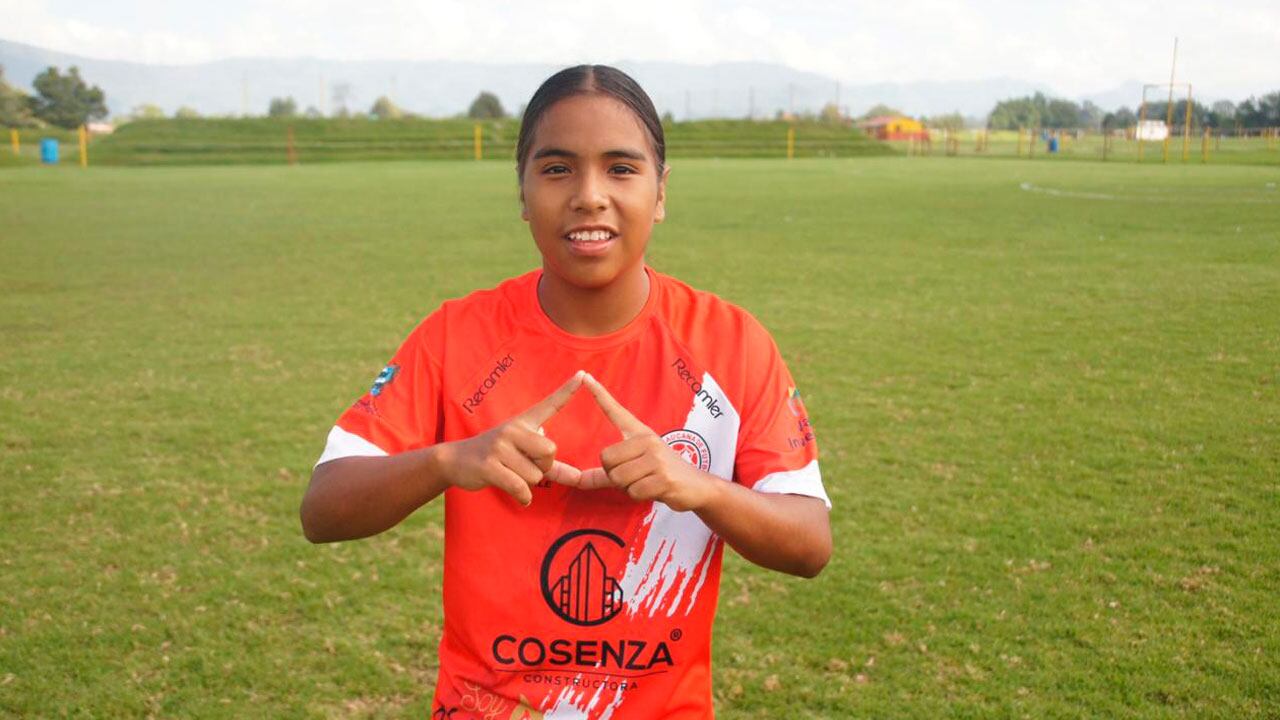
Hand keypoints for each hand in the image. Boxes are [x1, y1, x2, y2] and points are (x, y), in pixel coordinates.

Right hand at [438, 370, 583, 505]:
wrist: (455, 460)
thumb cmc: (496, 457)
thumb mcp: (521, 453)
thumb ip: (550, 465)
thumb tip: (578, 478)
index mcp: (522, 423)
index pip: (549, 405)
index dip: (567, 391)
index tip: (583, 374)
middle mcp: (512, 430)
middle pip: (550, 451)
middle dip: (544, 467)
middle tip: (527, 467)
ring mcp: (499, 447)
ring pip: (535, 475)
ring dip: (528, 484)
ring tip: (512, 475)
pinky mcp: (490, 466)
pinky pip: (520, 487)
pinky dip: (523, 497)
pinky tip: (519, 497)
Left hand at [558, 373, 716, 511]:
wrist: (698, 486)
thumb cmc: (662, 475)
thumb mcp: (636, 469)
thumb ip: (605, 475)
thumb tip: (577, 482)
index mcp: (640, 434)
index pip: (616, 411)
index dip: (600, 395)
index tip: (586, 376)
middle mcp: (647, 440)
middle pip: (606, 459)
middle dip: (615, 476)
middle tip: (635, 476)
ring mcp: (657, 458)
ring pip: (618, 478)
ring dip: (628, 488)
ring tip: (646, 482)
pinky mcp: (664, 477)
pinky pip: (633, 491)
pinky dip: (639, 496)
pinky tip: (654, 490)